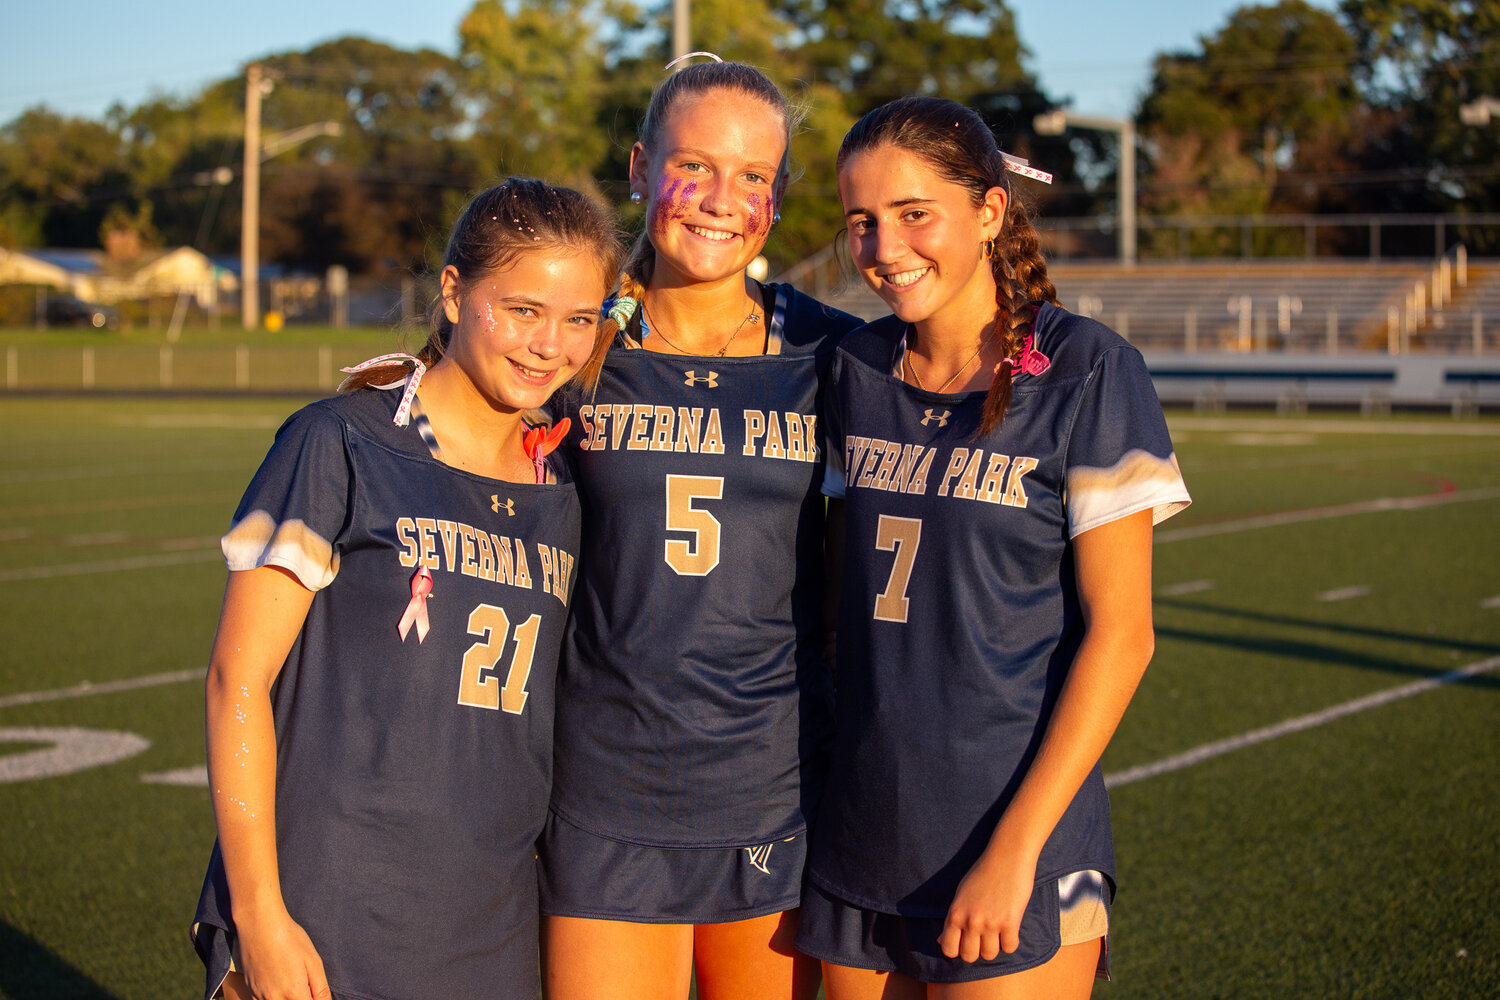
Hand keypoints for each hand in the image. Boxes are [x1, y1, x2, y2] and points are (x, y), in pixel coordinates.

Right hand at [235, 907, 331, 999]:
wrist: (260, 925)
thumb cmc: (290, 939)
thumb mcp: (313, 961)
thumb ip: (321, 988)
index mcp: (294, 993)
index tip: (315, 992)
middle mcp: (275, 999)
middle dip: (302, 999)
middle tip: (305, 985)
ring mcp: (259, 996)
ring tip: (292, 984)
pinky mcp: (250, 991)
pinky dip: (273, 999)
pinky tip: (278, 988)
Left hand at [937, 846, 1038, 962]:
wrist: (1007, 856)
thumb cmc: (983, 873)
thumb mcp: (961, 895)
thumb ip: (952, 919)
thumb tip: (940, 941)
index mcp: (955, 913)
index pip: (948, 949)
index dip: (957, 949)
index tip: (966, 943)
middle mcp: (970, 921)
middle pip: (969, 956)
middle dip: (976, 950)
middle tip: (984, 937)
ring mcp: (990, 923)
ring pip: (990, 955)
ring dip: (994, 946)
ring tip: (997, 931)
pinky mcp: (1010, 922)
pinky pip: (1010, 948)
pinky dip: (1011, 941)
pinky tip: (1010, 928)